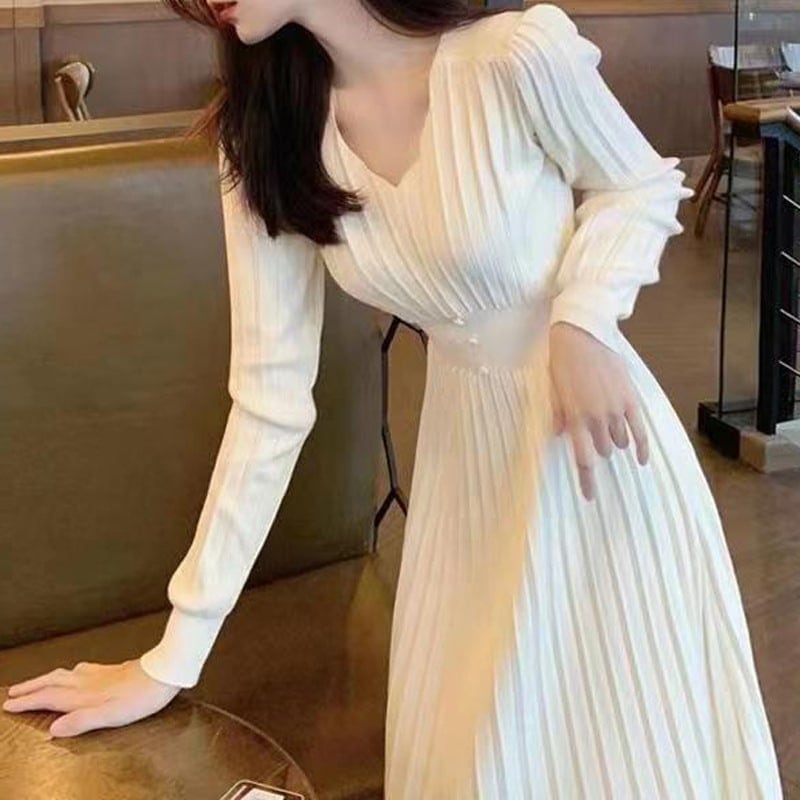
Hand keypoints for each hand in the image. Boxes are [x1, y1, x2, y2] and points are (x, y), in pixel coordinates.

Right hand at [2, 658, 180, 737]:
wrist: (165, 672)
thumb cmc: (141, 696)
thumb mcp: (111, 716)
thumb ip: (81, 721)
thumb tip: (53, 729)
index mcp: (84, 695)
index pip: (49, 698)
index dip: (28, 702)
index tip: (9, 705)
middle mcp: (88, 682)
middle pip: (52, 682)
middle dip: (31, 687)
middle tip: (14, 692)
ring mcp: (100, 673)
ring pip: (64, 673)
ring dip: (46, 678)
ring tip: (36, 682)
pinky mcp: (111, 670)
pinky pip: (81, 669)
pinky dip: (67, 672)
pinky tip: (74, 671)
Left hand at [548, 321, 648, 500]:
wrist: (581, 337)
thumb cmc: (562, 364)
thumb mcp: (553, 392)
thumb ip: (559, 416)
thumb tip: (560, 436)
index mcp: (574, 419)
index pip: (584, 459)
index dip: (587, 481)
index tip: (590, 497)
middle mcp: (596, 418)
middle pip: (604, 450)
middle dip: (600, 450)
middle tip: (596, 438)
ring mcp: (615, 410)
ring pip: (620, 441)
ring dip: (616, 442)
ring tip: (610, 429)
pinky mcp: (630, 399)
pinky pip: (640, 430)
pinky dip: (642, 446)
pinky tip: (642, 458)